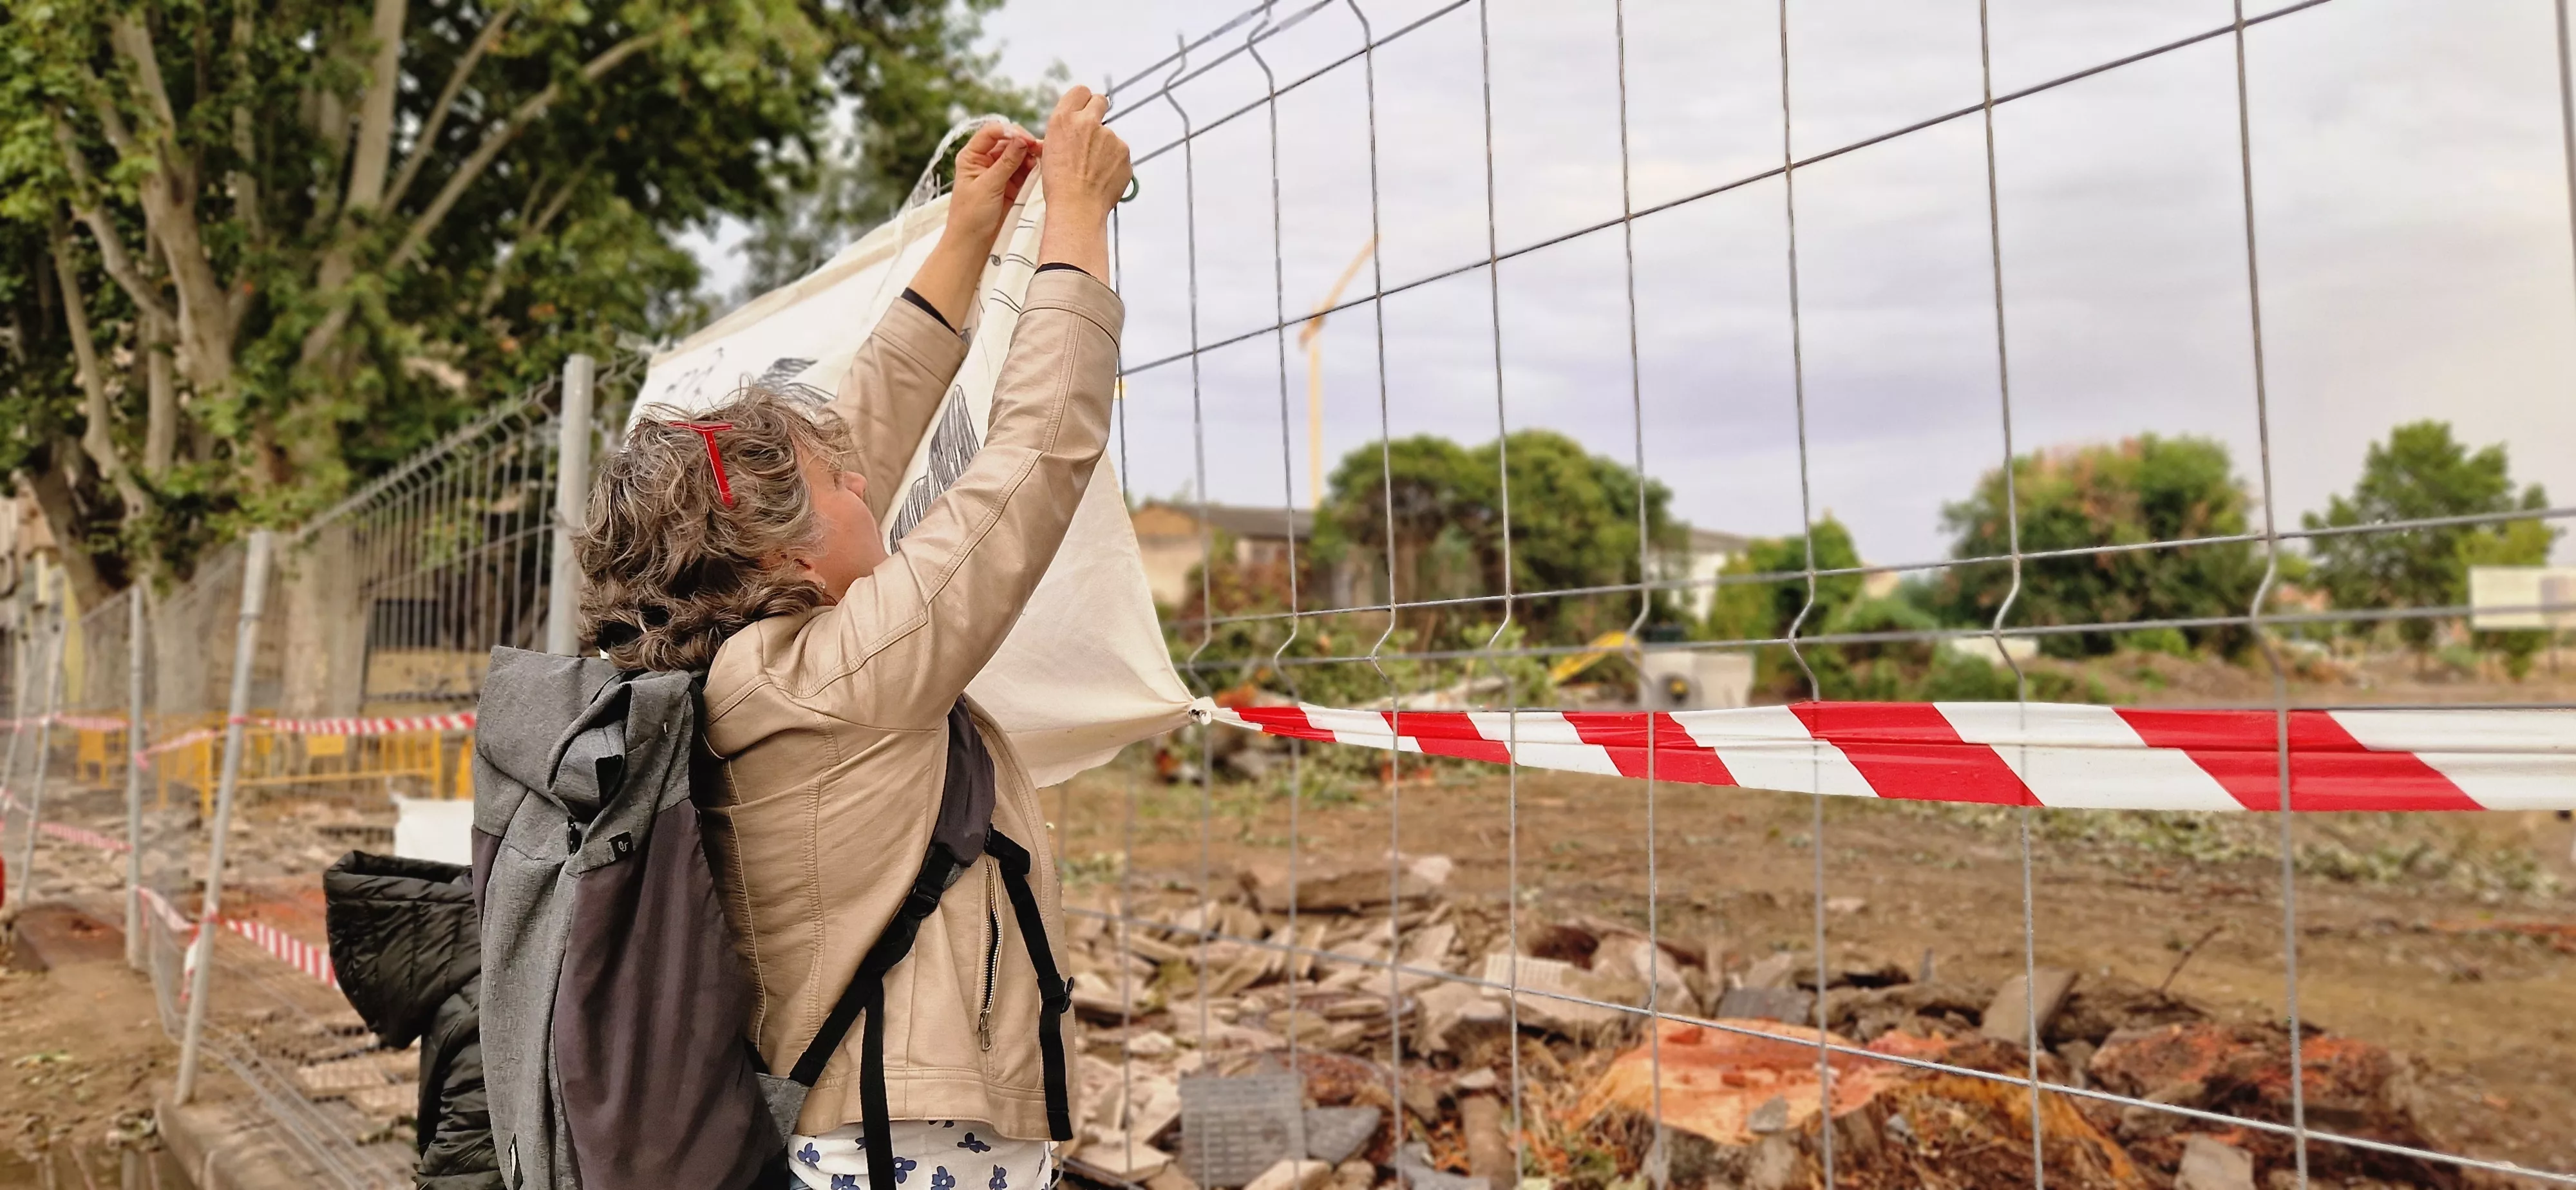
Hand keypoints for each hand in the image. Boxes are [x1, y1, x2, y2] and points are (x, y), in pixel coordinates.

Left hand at [946, 122, 1036, 248]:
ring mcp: (998, 172)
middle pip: (1008, 141)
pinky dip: (1032, 169)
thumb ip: (1006, 162)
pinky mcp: (1010, 184)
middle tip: (1040, 149)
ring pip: (1018, 155)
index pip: (992, 132)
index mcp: (972, 156)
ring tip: (1040, 161)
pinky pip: (1023, 170)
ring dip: (1030, 156)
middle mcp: (985, 160)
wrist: (973, 243)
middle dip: (1024, 143)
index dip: (1010, 132)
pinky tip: (1038, 170)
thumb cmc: (971, 215)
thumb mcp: (989, 186)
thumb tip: (1021, 140)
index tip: (1026, 139)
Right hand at [1037, 86, 1128, 278]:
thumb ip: (1067, 130)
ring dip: (1105, 147)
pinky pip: (1120, 153)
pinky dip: (1114, 163)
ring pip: (1110, 134)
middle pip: (1100, 101)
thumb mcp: (1050, 149)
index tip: (1084, 111)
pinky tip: (1102, 178)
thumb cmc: (1059, 185)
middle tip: (1093, 132)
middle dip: (1098, 112)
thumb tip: (1078, 124)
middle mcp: (1087, 122)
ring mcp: (1109, 136)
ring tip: (1092, 171)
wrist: (1077, 208)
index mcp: (1063, 119)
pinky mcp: (1125, 152)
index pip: (1080, 91)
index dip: (1083, 101)